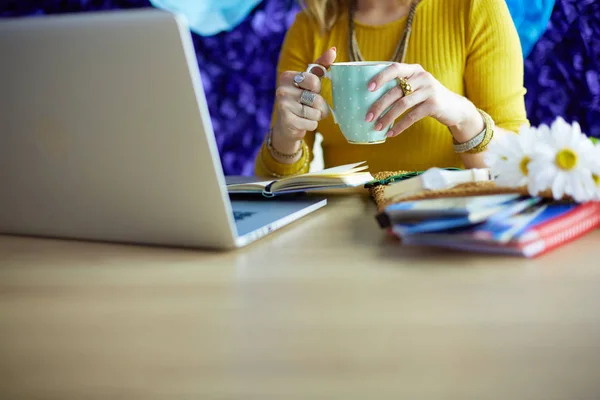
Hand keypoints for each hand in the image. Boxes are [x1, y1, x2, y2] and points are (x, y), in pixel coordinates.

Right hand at [271, 47, 336, 153]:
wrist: (287, 126)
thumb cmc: (301, 100)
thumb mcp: (309, 81)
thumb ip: (320, 66)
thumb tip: (333, 49)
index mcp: (287, 76)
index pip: (314, 81)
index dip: (316, 89)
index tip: (309, 91)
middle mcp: (282, 90)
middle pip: (316, 99)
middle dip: (319, 105)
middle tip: (309, 106)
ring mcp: (283, 106)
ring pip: (316, 113)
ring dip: (316, 116)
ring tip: (306, 115)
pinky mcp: (287, 121)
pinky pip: (312, 124)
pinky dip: (312, 125)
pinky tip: (302, 123)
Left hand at [365, 63, 482, 140]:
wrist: (455, 108)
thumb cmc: (428, 98)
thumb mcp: (416, 87)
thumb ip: (400, 87)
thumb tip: (370, 100)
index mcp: (414, 69)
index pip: (395, 68)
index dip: (381, 77)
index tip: (368, 88)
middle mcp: (422, 77)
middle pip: (395, 90)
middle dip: (379, 105)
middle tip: (367, 117)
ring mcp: (429, 90)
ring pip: (402, 104)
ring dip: (387, 117)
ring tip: (377, 127)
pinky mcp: (434, 105)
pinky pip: (412, 116)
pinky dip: (400, 126)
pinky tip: (391, 133)